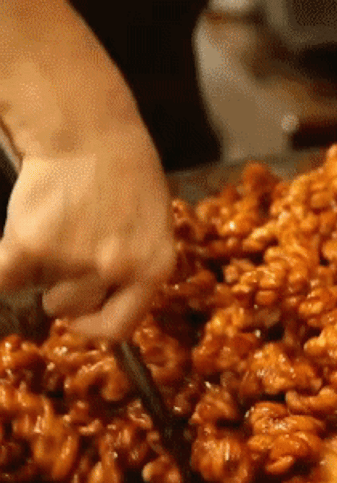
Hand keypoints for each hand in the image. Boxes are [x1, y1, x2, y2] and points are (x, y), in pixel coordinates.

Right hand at [0, 124, 174, 339]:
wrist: (90, 132)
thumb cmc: (126, 175)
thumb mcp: (153, 227)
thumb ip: (135, 267)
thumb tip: (105, 305)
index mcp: (153, 267)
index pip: (119, 327)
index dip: (93, 326)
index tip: (80, 317)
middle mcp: (118, 269)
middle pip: (70, 307)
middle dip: (62, 285)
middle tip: (65, 246)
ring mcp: (74, 259)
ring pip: (37, 288)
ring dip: (35, 268)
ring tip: (52, 227)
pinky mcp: (32, 244)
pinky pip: (4, 278)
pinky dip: (4, 267)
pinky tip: (14, 243)